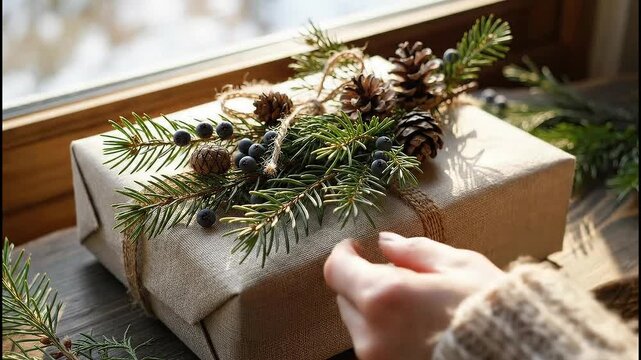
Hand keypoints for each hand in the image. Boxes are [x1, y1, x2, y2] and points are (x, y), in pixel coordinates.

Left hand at [323, 232, 504, 359]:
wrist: (516, 358)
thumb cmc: (490, 312)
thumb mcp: (458, 267)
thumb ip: (414, 252)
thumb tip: (386, 243)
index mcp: (384, 296)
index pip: (337, 270)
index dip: (344, 253)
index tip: (356, 247)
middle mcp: (371, 333)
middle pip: (345, 297)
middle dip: (364, 281)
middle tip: (399, 276)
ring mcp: (377, 359)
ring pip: (358, 323)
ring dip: (375, 309)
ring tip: (415, 307)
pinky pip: (373, 344)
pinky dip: (385, 332)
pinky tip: (417, 328)